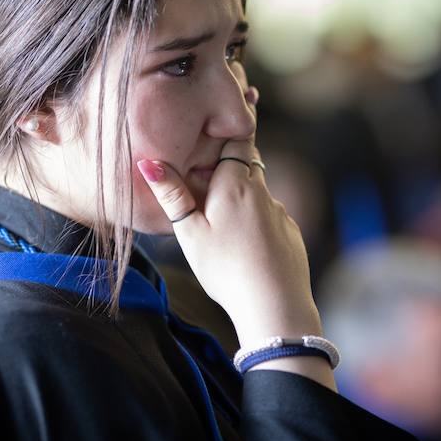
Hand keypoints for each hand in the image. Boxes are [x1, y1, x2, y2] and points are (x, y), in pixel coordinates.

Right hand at [138, 140, 321, 343]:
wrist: (274, 305)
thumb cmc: (225, 269)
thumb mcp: (190, 233)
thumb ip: (172, 196)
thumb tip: (149, 163)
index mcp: (235, 185)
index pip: (238, 141)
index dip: (227, 136)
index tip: (214, 135)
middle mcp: (262, 192)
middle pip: (248, 165)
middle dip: (231, 167)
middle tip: (207, 181)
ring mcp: (280, 213)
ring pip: (259, 194)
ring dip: (243, 199)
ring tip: (224, 224)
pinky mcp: (291, 233)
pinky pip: (271, 218)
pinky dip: (258, 223)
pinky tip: (246, 248)